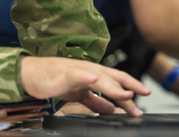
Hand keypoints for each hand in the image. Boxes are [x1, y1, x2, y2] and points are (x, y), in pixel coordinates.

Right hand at [21, 57, 149, 116]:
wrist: (32, 74)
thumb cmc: (55, 80)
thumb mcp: (80, 93)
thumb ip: (96, 100)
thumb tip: (112, 108)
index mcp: (94, 74)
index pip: (117, 79)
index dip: (132, 85)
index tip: (146, 94)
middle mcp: (89, 70)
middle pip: (113, 79)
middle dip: (128, 90)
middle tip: (140, 104)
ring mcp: (78, 71)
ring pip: (99, 78)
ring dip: (113, 87)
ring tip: (126, 94)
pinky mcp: (64, 75)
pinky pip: (77, 75)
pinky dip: (87, 77)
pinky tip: (94, 80)